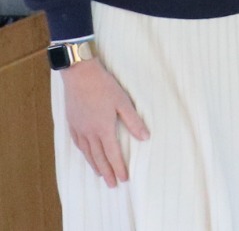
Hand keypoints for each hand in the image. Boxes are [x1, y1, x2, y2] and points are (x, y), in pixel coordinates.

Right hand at [60, 59, 148, 186]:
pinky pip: (78, 143)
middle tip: (113, 185)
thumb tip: (145, 138)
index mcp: (103, 129)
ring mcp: (79, 128)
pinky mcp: (72, 123)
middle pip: (98, 157)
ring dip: (95, 165)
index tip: (124, 179)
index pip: (113, 154)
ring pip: (87, 152)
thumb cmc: (104, 86)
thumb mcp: (123, 102)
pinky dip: (83, 153)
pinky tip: (86, 155)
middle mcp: (89, 132)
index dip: (119, 167)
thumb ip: (133, 122)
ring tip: (100, 175)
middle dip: (107, 172)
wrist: (79, 75)